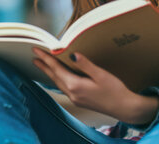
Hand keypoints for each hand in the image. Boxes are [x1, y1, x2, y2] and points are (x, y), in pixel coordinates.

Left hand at [32, 48, 158, 124]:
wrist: (124, 108)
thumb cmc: (115, 90)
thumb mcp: (100, 74)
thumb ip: (85, 64)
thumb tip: (73, 54)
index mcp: (75, 85)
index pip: (56, 69)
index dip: (46, 58)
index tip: (37, 50)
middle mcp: (72, 93)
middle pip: (54, 76)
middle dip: (44, 66)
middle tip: (34, 57)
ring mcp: (75, 98)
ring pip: (58, 83)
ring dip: (49, 73)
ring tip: (42, 66)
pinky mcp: (80, 100)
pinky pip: (64, 88)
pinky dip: (58, 79)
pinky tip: (58, 77)